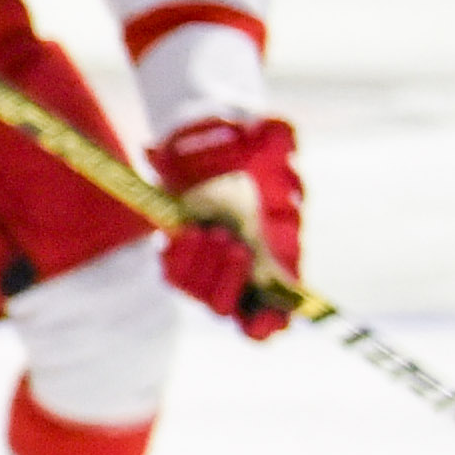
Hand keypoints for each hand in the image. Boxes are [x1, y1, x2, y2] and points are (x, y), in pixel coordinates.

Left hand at [152, 114, 303, 339]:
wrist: (203, 139)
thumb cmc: (245, 142)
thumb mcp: (267, 136)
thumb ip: (278, 139)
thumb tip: (280, 134)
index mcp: (279, 252)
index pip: (276, 309)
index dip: (270, 321)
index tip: (262, 318)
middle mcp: (245, 267)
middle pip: (232, 306)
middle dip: (231, 281)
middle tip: (233, 244)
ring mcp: (210, 263)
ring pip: (201, 293)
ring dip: (204, 269)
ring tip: (206, 231)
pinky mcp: (180, 255)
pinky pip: (174, 275)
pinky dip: (178, 261)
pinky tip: (185, 232)